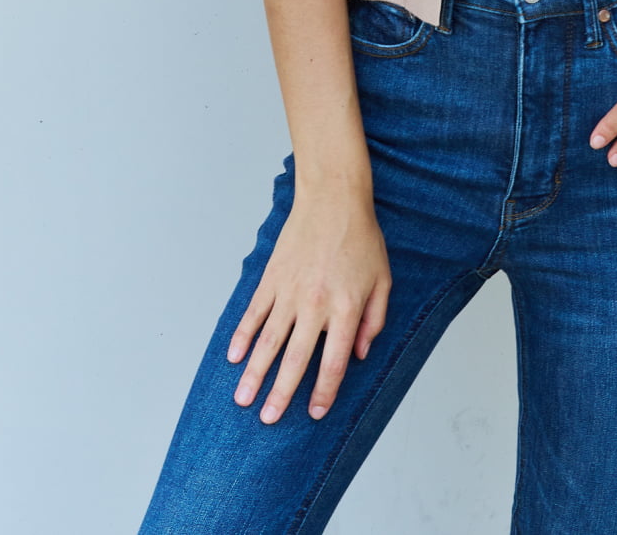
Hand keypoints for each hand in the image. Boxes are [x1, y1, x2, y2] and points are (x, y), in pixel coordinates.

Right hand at [226, 184, 391, 423]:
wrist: (333, 198)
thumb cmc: (361, 238)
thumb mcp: (382, 279)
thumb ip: (375, 320)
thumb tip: (360, 354)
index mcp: (346, 307)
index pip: (334, 360)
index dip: (324, 390)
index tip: (314, 412)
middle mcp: (316, 304)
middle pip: (296, 358)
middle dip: (281, 392)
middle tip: (267, 419)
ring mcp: (290, 291)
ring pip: (269, 340)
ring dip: (254, 372)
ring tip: (243, 399)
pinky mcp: (272, 277)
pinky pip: (254, 312)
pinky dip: (242, 335)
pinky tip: (233, 356)